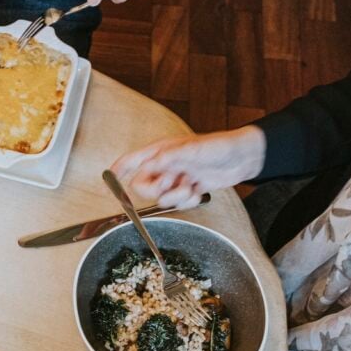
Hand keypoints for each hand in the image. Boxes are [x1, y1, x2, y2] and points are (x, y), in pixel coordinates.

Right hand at [110, 125, 266, 208]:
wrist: (243, 157)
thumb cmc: (219, 146)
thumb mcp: (192, 150)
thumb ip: (169, 158)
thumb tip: (151, 164)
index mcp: (160, 151)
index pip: (130, 162)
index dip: (116, 173)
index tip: (108, 186)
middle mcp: (165, 165)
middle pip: (142, 185)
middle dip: (155, 191)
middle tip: (169, 185)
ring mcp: (176, 177)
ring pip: (161, 197)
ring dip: (175, 197)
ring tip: (190, 187)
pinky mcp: (187, 188)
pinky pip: (177, 203)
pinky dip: (186, 201)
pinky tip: (197, 191)